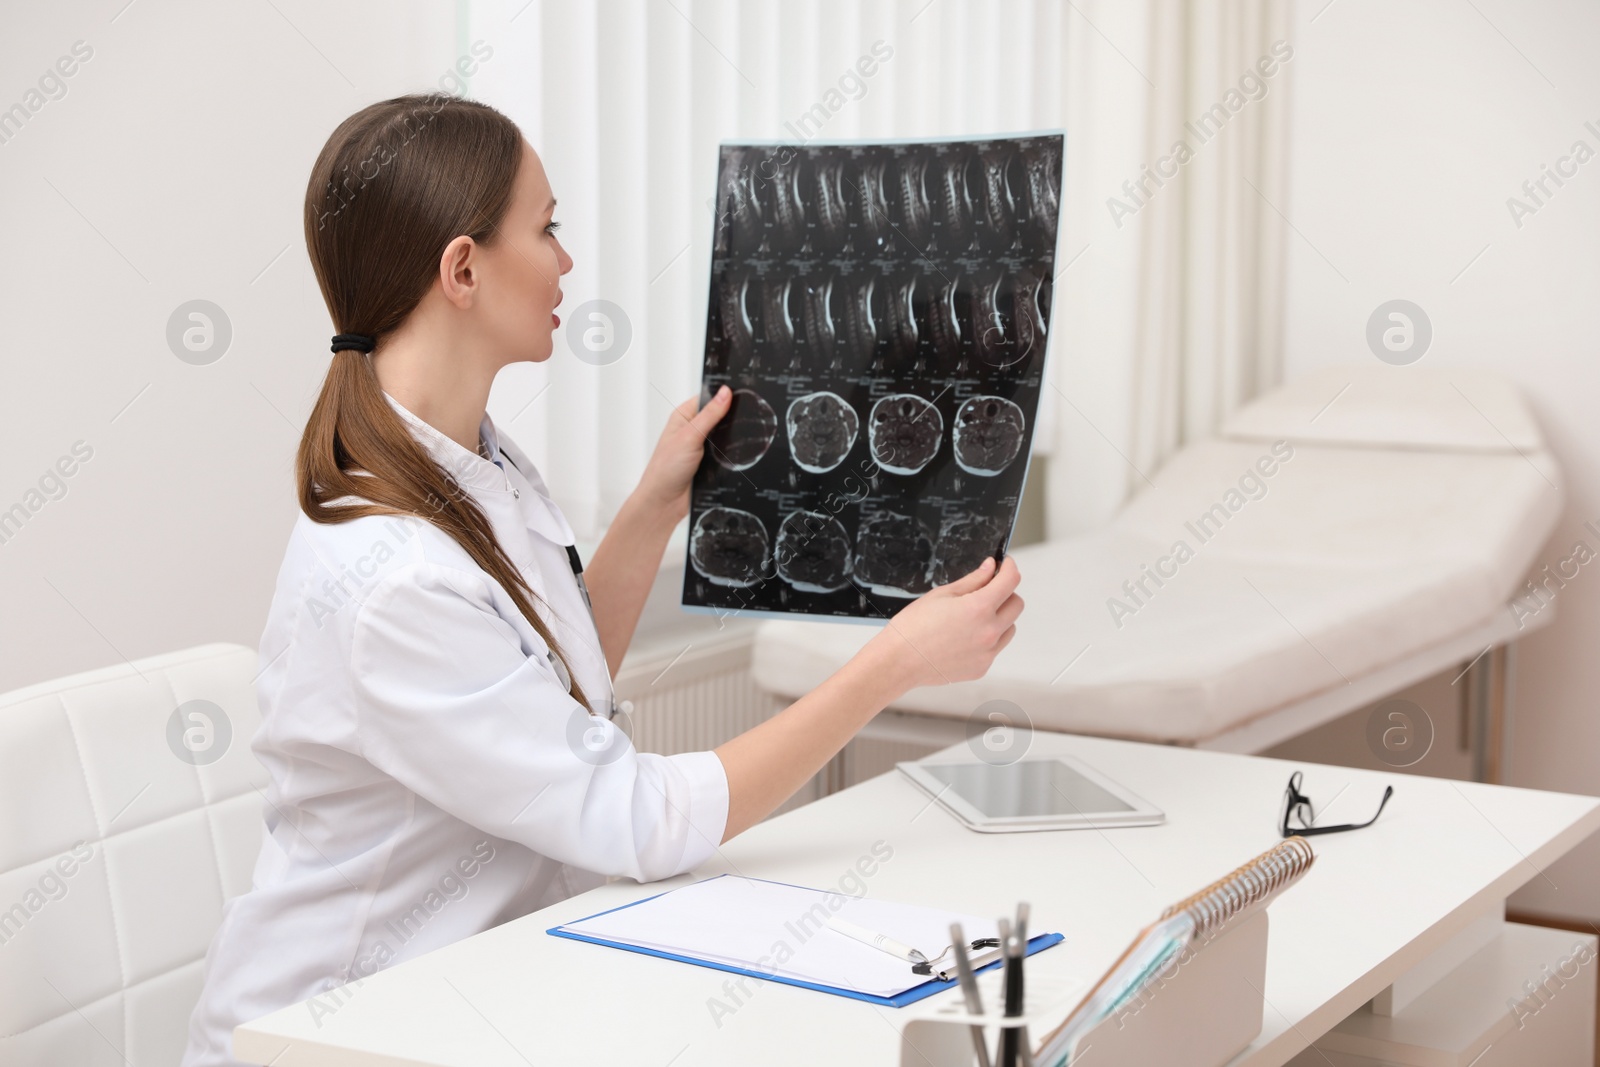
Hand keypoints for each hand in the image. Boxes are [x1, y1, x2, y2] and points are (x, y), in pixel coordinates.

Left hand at [636, 386, 732, 519]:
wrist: (664, 503)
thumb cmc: (665, 469)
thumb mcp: (689, 436)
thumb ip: (710, 415)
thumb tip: (725, 392)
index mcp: (684, 416)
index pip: (709, 397)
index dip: (724, 394)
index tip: (742, 393)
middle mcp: (694, 429)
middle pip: (720, 416)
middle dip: (732, 418)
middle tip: (747, 416)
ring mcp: (703, 446)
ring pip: (726, 436)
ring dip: (733, 439)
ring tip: (743, 437)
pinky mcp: (711, 462)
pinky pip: (728, 453)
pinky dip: (733, 454)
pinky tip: (739, 454)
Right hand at [862, 556, 1023, 693]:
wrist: (898, 662)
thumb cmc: (913, 627)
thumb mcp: (942, 595)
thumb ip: (973, 580)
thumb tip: (990, 569)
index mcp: (979, 608)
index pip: (1010, 581)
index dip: (1009, 568)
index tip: (1005, 565)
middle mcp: (989, 631)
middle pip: (1017, 604)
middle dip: (1006, 592)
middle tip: (987, 590)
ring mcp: (988, 652)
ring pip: (1010, 627)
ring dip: (1000, 617)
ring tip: (973, 617)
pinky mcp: (982, 668)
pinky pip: (996, 647)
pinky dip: (988, 638)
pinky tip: (964, 637)